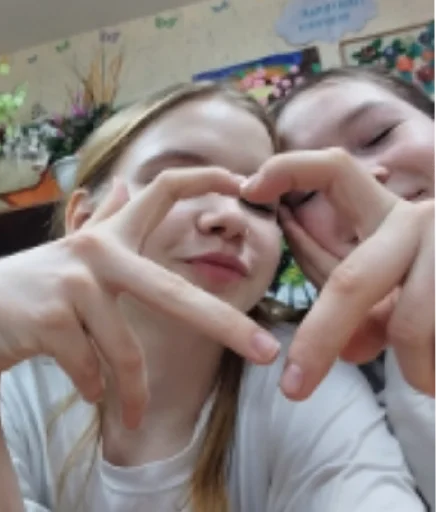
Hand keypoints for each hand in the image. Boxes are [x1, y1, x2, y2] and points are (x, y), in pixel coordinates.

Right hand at [0, 168, 280, 428]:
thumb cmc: (37, 286)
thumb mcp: (78, 251)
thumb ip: (106, 220)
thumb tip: (124, 183)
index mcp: (112, 236)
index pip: (163, 190)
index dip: (205, 179)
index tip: (244, 181)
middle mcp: (99, 252)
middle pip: (174, 292)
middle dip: (225, 326)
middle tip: (266, 353)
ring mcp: (76, 283)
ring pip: (125, 352)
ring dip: (131, 393)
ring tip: (131, 414)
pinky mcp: (53, 316)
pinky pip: (91, 369)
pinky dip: (93, 388)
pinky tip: (84, 390)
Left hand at [242, 148, 433, 398]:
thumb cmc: (437, 287)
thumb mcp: (392, 290)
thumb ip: (361, 310)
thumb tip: (351, 353)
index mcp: (386, 212)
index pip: (333, 170)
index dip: (289, 169)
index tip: (249, 187)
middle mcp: (417, 218)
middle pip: (350, 280)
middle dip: (318, 339)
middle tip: (293, 389)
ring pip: (407, 324)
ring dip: (410, 365)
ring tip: (423, 382)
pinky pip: (437, 336)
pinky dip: (434, 369)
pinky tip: (436, 378)